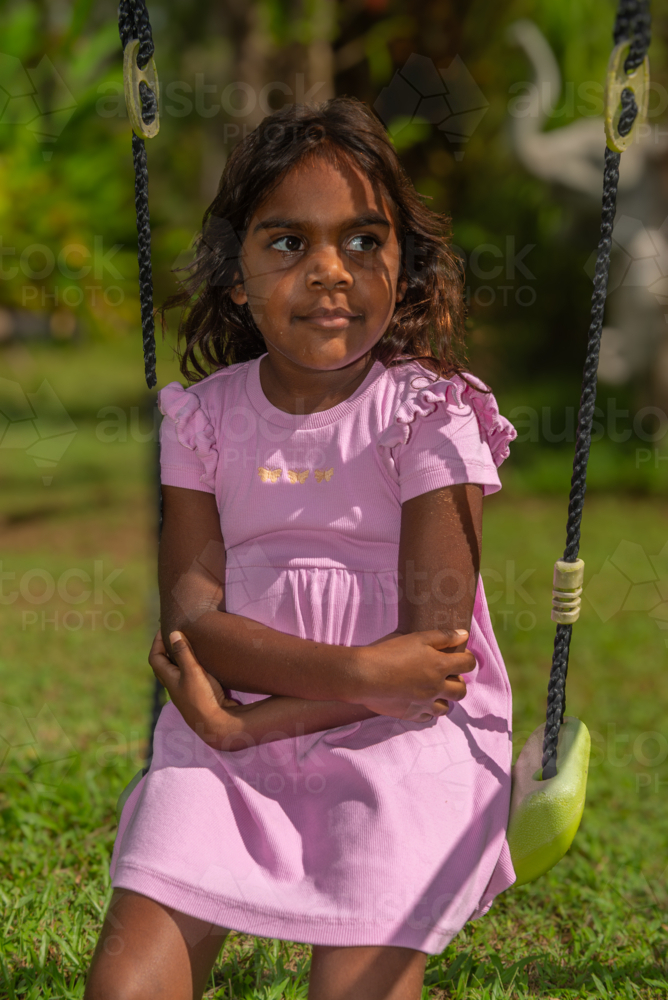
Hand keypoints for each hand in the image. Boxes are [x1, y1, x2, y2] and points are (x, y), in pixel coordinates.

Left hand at [149, 630, 246, 748]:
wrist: (216, 723)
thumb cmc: (202, 697)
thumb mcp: (192, 672)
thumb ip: (183, 652)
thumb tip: (173, 633)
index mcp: (168, 679)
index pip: (155, 657)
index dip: (157, 642)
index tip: (165, 628)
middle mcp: (174, 685)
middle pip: (164, 663)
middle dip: (167, 647)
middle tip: (176, 633)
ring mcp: (186, 690)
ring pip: (177, 669)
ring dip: (180, 656)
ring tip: (189, 643)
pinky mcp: (199, 693)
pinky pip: (190, 674)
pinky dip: (192, 664)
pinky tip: (203, 660)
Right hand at [354, 629, 473, 721]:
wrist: (365, 675)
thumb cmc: (390, 652)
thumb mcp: (417, 637)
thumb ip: (443, 637)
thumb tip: (464, 635)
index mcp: (440, 666)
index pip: (468, 664)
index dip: (467, 659)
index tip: (459, 657)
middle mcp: (437, 688)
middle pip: (461, 691)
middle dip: (457, 682)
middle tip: (446, 676)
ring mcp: (425, 704)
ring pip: (446, 708)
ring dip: (443, 699)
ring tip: (432, 690)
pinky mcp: (411, 714)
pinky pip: (427, 717)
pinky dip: (427, 710)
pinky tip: (418, 701)